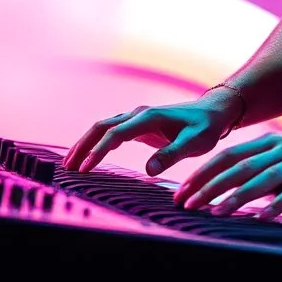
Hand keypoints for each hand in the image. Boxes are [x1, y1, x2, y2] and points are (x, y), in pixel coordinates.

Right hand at [63, 97, 236, 175]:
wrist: (214, 111)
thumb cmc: (206, 126)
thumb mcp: (195, 142)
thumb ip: (172, 155)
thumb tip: (149, 169)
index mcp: (148, 117)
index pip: (115, 134)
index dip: (98, 152)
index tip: (85, 169)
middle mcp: (138, 115)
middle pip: (101, 127)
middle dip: (83, 146)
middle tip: (68, 168)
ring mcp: (137, 119)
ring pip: (103, 128)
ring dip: (86, 144)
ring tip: (71, 164)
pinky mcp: (139, 126)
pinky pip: (111, 133)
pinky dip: (97, 143)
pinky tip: (90, 157)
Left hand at [173, 127, 281, 217]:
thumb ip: (260, 168)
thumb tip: (228, 188)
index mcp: (268, 142)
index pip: (227, 156)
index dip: (203, 173)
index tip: (181, 193)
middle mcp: (281, 147)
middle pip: (239, 166)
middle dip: (210, 186)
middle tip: (188, 205)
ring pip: (264, 177)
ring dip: (239, 195)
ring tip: (217, 212)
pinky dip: (279, 203)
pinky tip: (264, 217)